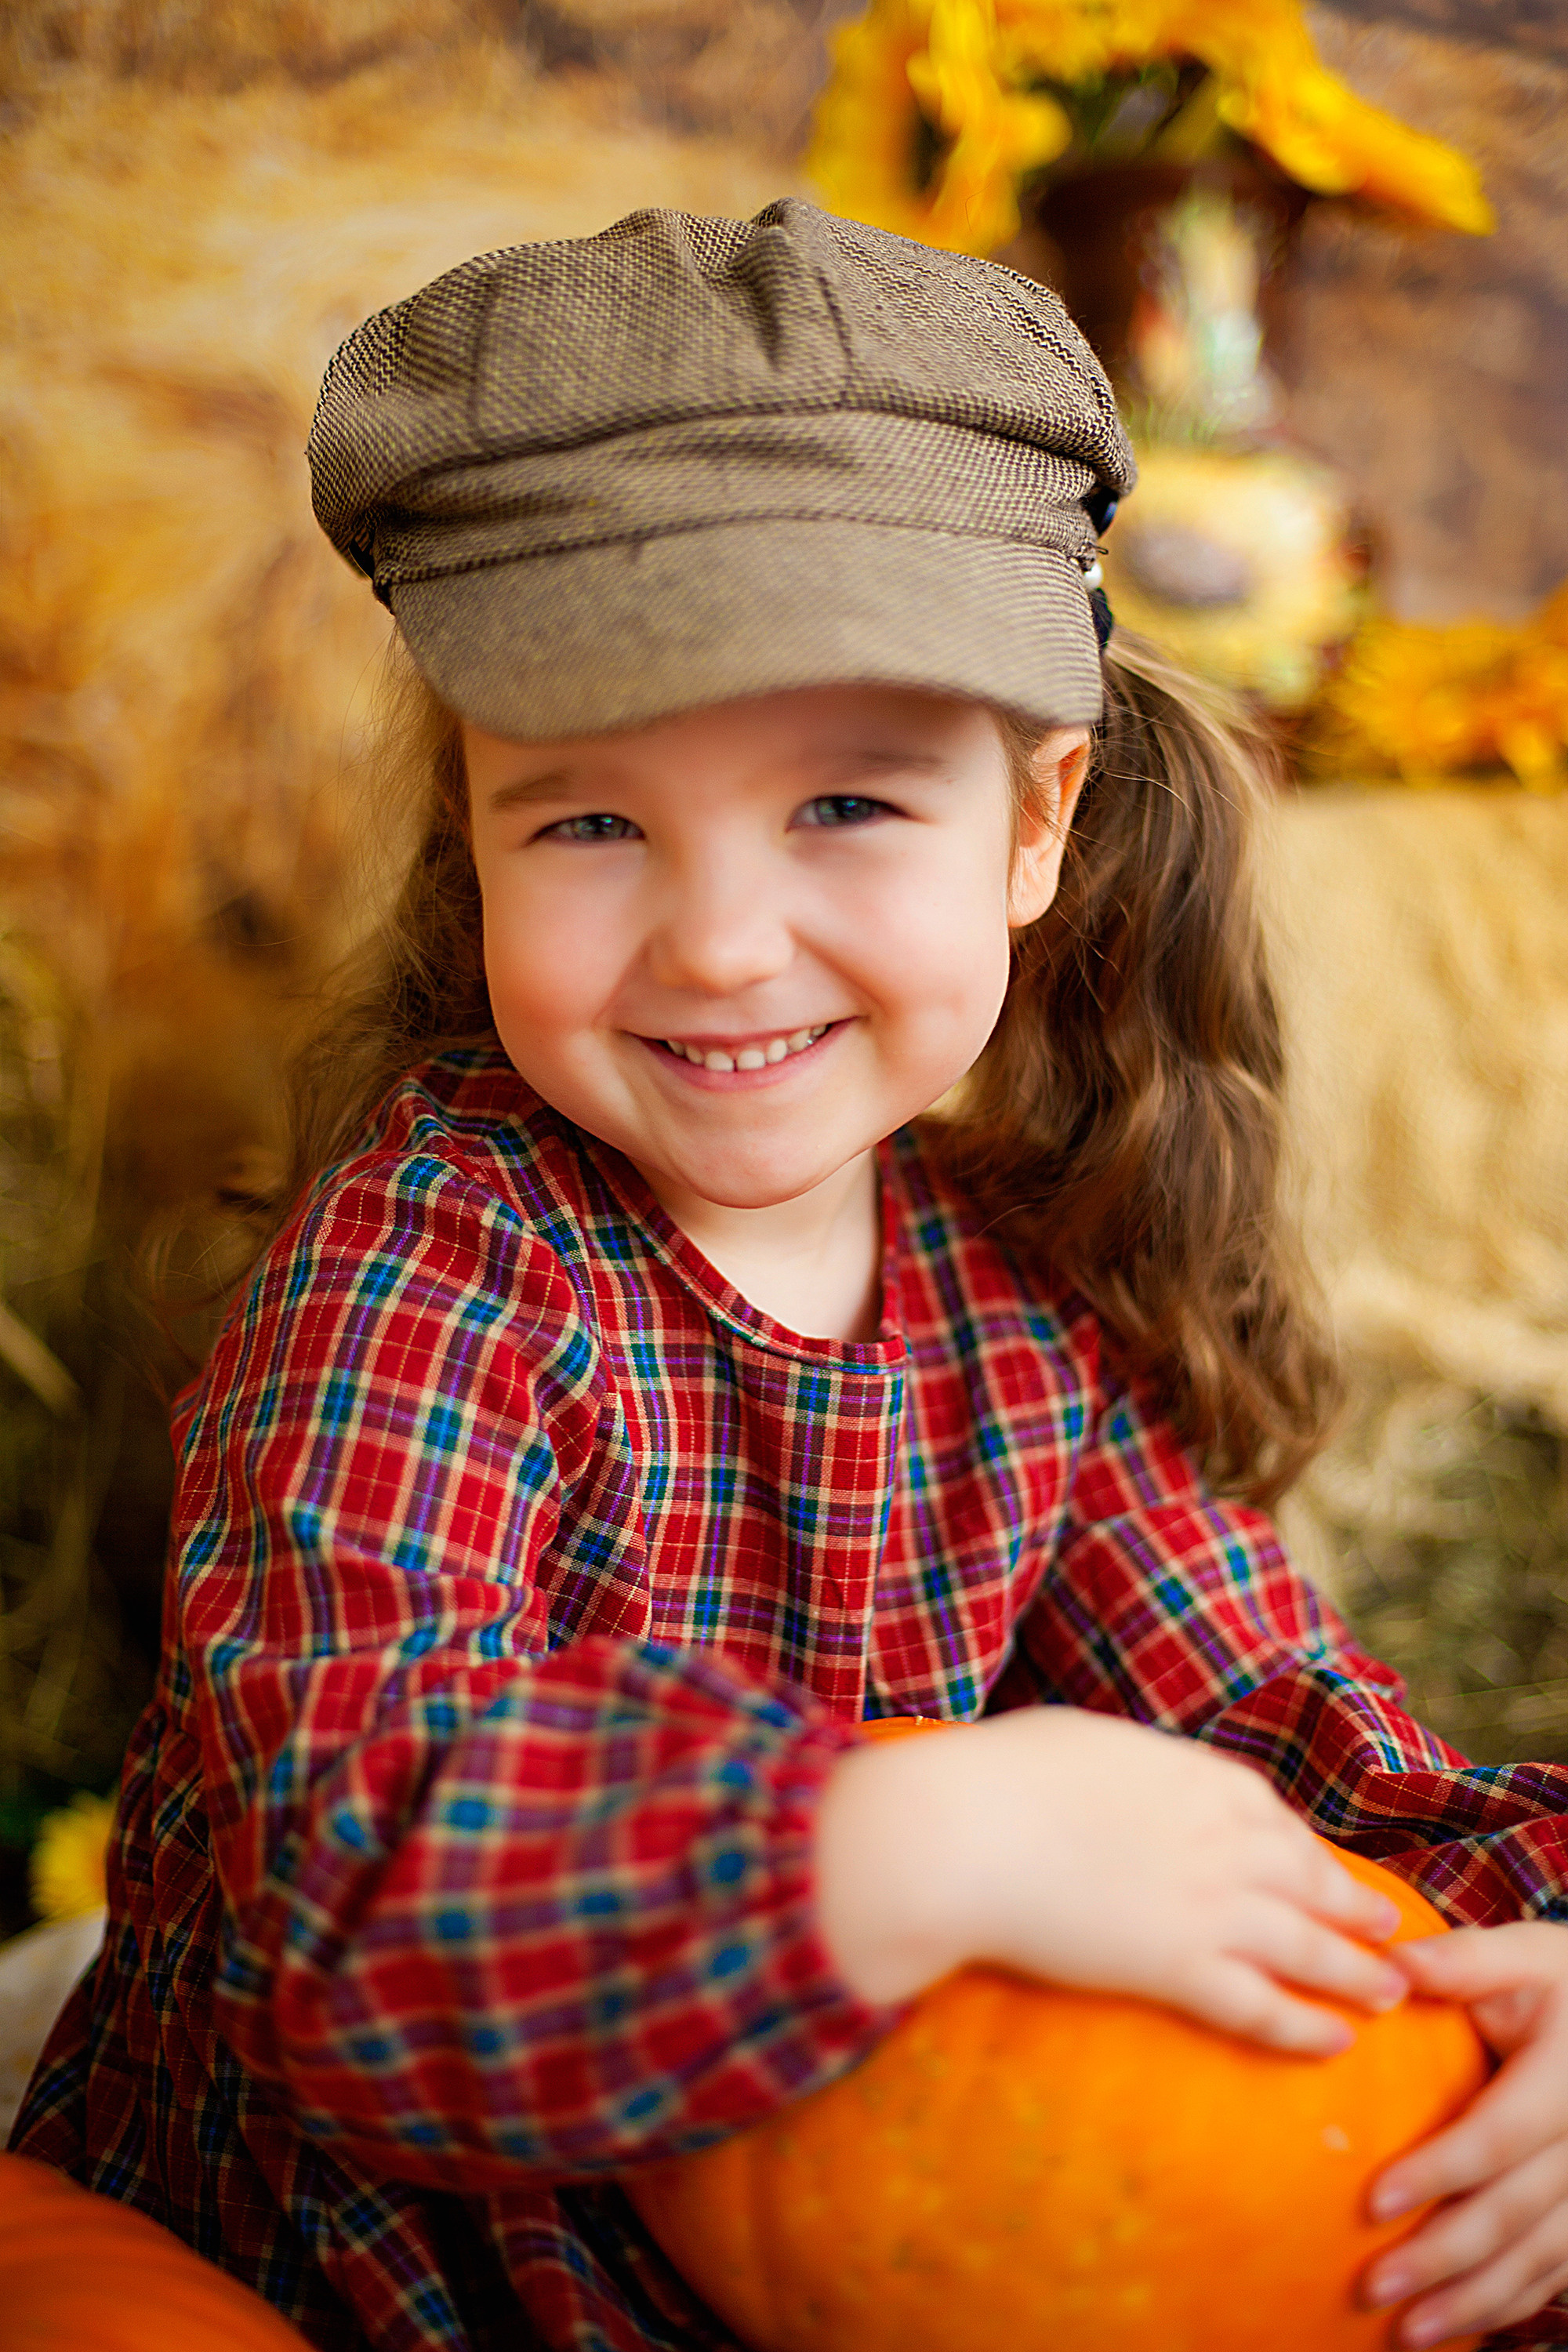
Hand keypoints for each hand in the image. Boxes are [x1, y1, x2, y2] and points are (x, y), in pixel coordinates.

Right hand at [815, 1707, 1406, 2050]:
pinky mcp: (1176, 1967)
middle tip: (1388, 1927)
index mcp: (1193, 1776)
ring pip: (1306, 1944)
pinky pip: (1259, 2005)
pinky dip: (1303, 2025)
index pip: (1269, 1813)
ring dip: (1354, 1971)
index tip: (1319, 1863)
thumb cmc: (998, 1778)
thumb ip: (1124, 1765)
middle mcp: (1219, 1837)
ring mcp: (1206, 1905)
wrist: (965, 1833)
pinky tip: (1334, 2042)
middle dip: (1351, 1902)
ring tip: (1388, 1992)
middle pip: (1307, 1876)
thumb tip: (1120, 1773)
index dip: (1301, 1844)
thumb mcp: (1081, 1741)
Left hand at [1362, 1920, 1567, 2346]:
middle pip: (1515, 2212)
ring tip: (1405, 2332)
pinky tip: (1457, 2328)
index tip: (1373, 2203)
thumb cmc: (1563, 1985)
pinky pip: (1558, 2271)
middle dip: (1442, 2256)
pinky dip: (1508, 2303)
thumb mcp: (1526, 1957)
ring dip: (1472, 2300)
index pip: (1499, 2136)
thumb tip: (1390, 1967)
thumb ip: (1464, 1962)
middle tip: (1371, 2287)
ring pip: (1540, 2257)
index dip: (1440, 2172)